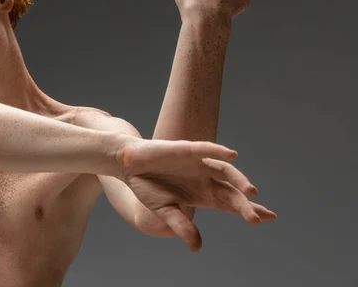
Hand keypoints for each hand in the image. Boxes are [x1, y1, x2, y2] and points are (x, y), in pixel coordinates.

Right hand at [118, 139, 276, 251]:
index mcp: (202, 194)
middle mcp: (205, 179)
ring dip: (238, 180)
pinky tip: (232, 155)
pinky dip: (219, 150)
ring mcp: (198, 164)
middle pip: (231, 191)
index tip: (268, 218)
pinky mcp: (187, 150)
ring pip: (224, 171)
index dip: (249, 210)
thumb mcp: (165, 211)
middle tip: (258, 218)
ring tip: (250, 192)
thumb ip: (182, 226)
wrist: (129, 166)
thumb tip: (197, 248)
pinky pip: (206, 149)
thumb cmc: (148, 187)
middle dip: (245, 204)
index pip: (231, 204)